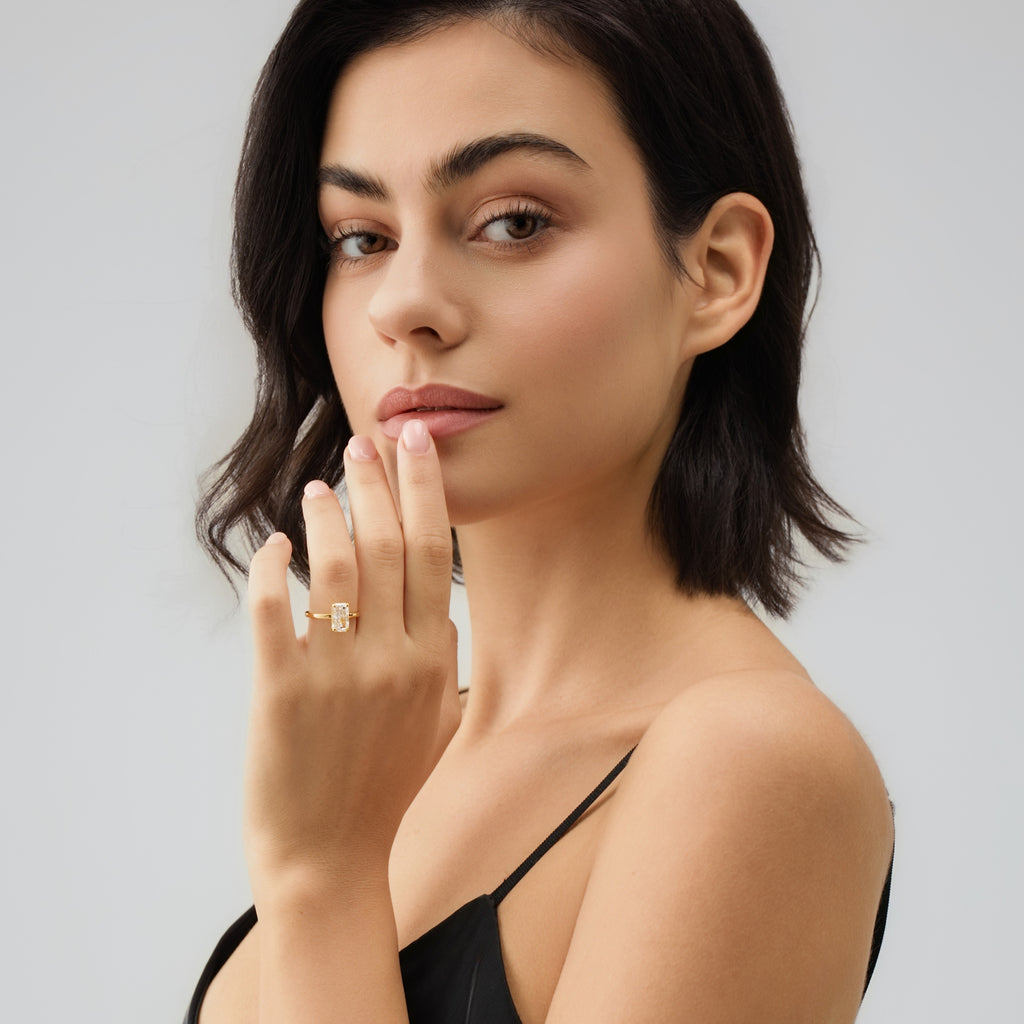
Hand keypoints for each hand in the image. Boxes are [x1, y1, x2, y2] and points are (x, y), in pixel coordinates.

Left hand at [243, 419, 459, 904]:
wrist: (329, 857)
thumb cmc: (384, 789)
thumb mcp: (437, 727)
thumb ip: (446, 665)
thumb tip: (443, 614)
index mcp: (432, 663)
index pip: (433, 555)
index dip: (424, 491)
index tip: (416, 445)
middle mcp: (390, 661)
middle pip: (388, 547)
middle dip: (377, 484)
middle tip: (366, 441)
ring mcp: (334, 675)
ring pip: (336, 569)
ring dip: (327, 517)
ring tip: (319, 486)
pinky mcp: (280, 692)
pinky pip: (274, 612)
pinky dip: (273, 570)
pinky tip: (274, 546)